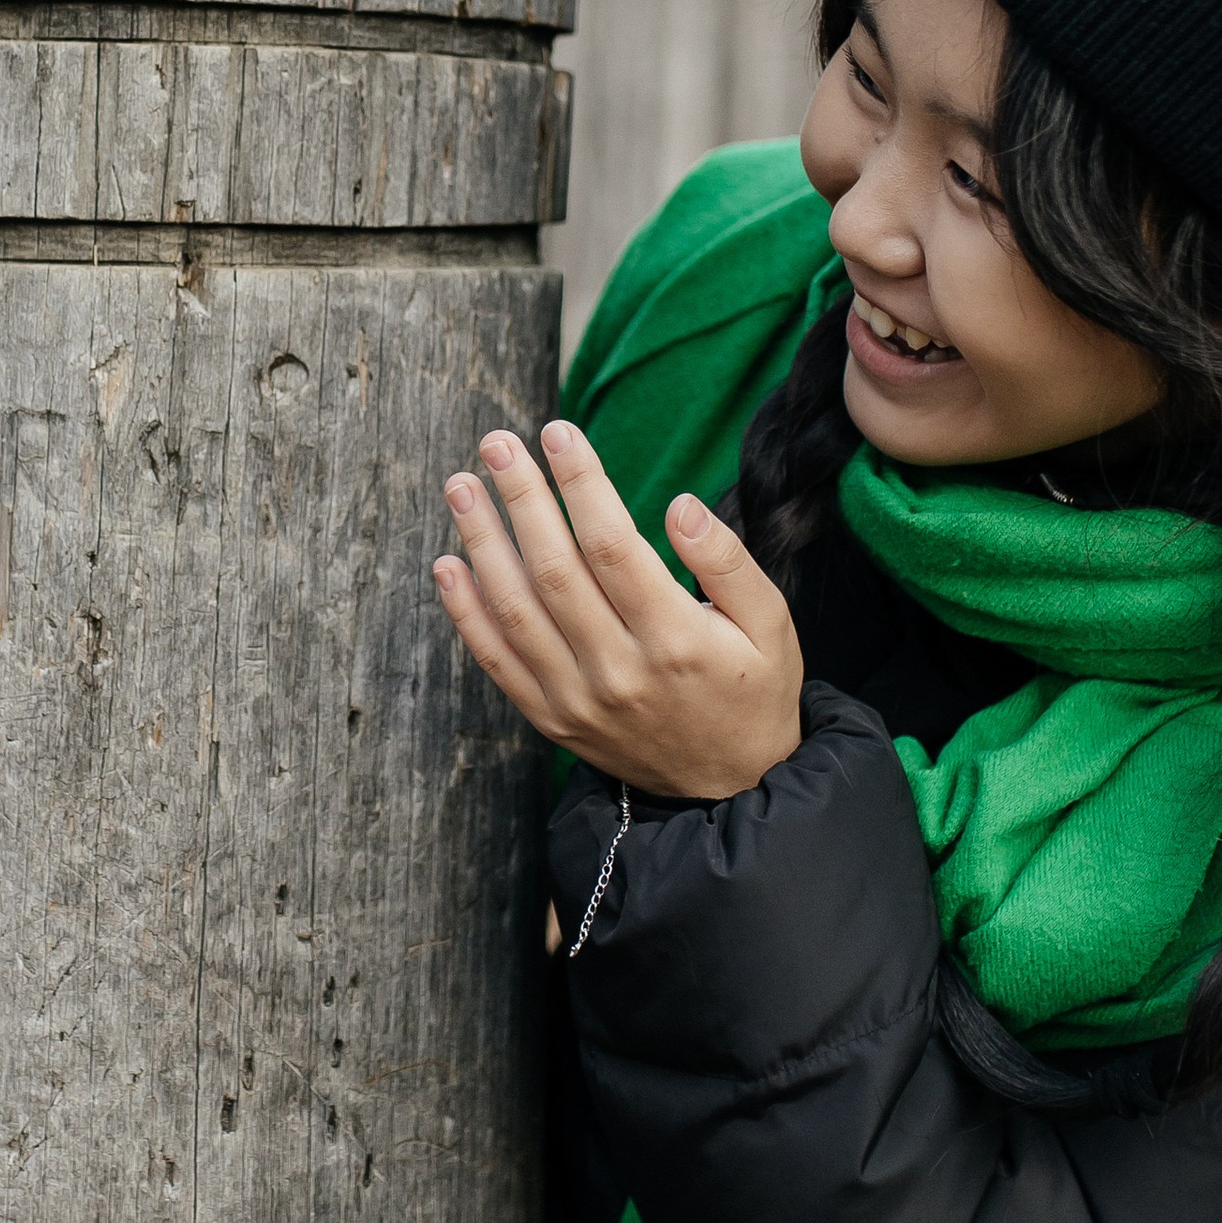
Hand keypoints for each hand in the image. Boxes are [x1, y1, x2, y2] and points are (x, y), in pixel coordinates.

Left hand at [431, 423, 804, 802]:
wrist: (731, 788)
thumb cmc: (753, 690)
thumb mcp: (771, 625)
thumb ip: (728, 563)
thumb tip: (680, 506)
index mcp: (676, 640)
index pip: (613, 546)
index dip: (580, 484)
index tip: (558, 433)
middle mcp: (619, 671)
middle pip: (554, 570)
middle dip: (521, 498)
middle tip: (495, 443)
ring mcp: (578, 701)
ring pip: (516, 611)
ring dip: (482, 543)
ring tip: (461, 486)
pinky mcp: (552, 720)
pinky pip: (498, 662)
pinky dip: (467, 613)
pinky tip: (450, 563)